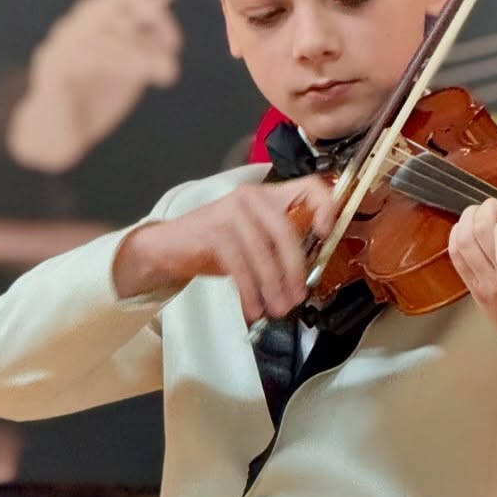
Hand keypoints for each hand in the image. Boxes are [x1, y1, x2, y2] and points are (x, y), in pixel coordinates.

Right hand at [5, 0, 202, 172]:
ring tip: (160, 78)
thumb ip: (148, 56)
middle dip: (148, 42)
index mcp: (97, 20)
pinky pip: (85, 57)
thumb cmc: (99, 99)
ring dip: (137, 56)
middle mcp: (75, 24)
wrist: (61, 135)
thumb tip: (170, 49)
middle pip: (115, 12)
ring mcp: (59, 44)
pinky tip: (127, 82)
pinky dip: (115, 66)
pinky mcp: (51, 68)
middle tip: (171, 71)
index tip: (174, 44)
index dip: (156, 14)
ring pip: (102, 35)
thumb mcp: (131, 74)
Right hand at [114, 174, 338, 322]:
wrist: (169, 248)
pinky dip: (249, 291)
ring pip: (263, 253)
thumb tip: (306, 278)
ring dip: (272, 287)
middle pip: (286, 232)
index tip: (326, 236)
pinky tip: (252, 307)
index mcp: (269, 196)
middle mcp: (252, 197)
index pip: (309, 187)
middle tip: (295, 298)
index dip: (325, 208)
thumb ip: (280, 248)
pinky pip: (240, 265)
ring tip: (275, 309)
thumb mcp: (254, 242)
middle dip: (294, 271)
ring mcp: (231, 212)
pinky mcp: (214, 231)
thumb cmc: (215, 246)